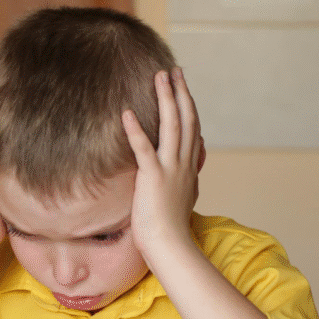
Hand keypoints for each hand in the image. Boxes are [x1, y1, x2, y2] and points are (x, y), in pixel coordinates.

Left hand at [122, 67, 204, 255]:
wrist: (169, 246)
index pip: (192, 129)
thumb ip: (186, 178)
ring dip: (166, 99)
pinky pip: (144, 149)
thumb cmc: (170, 229)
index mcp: (189, 167)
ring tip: (159, 76)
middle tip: (173, 71)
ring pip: (172, 126)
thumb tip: (191, 165)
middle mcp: (183, 163)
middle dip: (180, 93)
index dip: (188, 106)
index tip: (182, 88)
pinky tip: (127, 113)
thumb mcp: (183, 197)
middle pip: (186, 119)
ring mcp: (170, 169)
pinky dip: (136, 130)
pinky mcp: (152, 178)